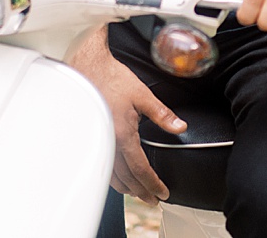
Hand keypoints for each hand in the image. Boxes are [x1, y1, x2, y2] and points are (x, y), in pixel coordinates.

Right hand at [68, 27, 186, 203]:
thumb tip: (180, 127)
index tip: (162, 192)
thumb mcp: (142, 95)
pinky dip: (113, 177)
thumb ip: (162, 114)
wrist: (86, 67)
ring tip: (138, 193)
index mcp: (122, 135)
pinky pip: (102, 166)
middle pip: (126, 178)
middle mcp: (108, 143)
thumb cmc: (111, 78)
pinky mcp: (91, 137)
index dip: (152, 183)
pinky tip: (118, 177)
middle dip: (141, 191)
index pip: (140, 169)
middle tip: (153, 199)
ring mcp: (97, 141)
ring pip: (112, 176)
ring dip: (127, 188)